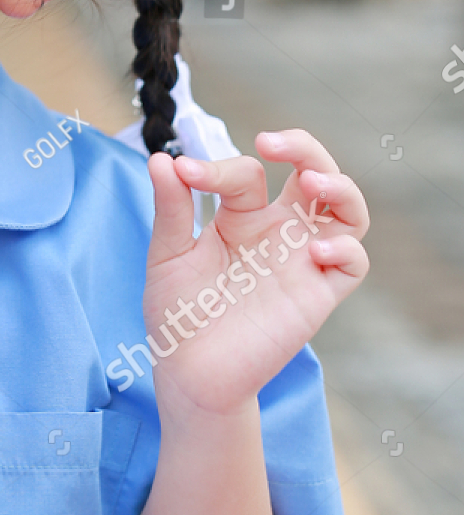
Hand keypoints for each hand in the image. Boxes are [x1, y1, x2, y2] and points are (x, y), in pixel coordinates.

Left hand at [141, 130, 368, 417]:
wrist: (188, 373)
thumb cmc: (178, 314)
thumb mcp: (168, 254)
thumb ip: (171, 209)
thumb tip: (161, 158)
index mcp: (242, 217)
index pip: (247, 172)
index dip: (216, 166)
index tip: (184, 173)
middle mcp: (279, 232)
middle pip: (315, 173)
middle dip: (304, 147)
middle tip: (271, 141)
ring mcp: (301, 261)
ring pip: (347, 210)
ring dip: (340, 186)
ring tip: (312, 181)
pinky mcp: (317, 295)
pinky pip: (352, 263)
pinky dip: (344, 248)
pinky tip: (312, 249)